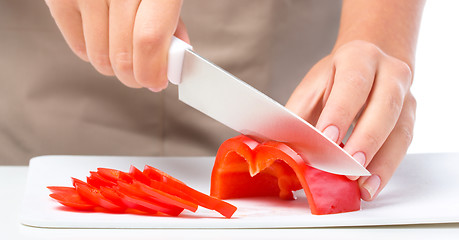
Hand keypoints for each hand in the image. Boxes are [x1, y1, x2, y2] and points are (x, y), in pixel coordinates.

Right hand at [44, 0, 187, 90]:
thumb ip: (170, 24)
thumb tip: (172, 61)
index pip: (149, 39)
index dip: (152, 71)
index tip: (156, 82)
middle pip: (123, 55)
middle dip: (135, 76)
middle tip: (141, 76)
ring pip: (100, 57)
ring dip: (115, 67)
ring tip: (123, 52)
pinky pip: (79, 48)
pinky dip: (93, 54)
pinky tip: (103, 39)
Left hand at [286, 40, 415, 200]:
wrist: (368, 64)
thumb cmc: (335, 79)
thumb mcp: (313, 88)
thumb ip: (297, 115)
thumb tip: (277, 146)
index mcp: (359, 58)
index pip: (353, 83)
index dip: (340, 112)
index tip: (327, 138)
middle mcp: (389, 72)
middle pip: (384, 107)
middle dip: (366, 140)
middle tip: (348, 166)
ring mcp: (405, 96)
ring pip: (399, 130)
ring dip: (381, 162)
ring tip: (362, 186)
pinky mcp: (410, 118)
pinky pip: (403, 146)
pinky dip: (386, 168)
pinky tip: (371, 185)